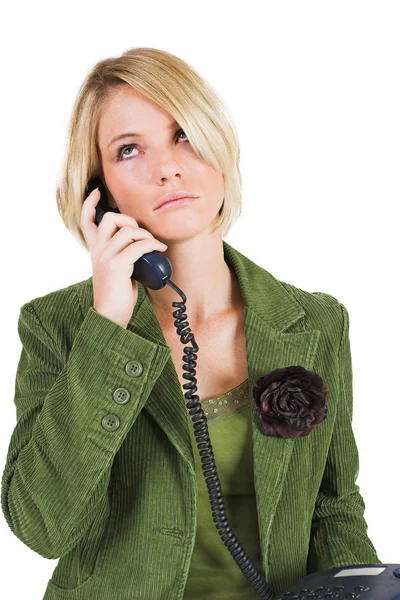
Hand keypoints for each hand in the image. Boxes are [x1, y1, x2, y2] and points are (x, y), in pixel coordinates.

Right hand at [80, 187, 167, 327]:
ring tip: (155, 245)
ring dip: (146, 235)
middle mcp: (98, 251)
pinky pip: (138, 246)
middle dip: (128, 219)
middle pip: (109, 219)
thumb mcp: (117, 270)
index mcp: (95, 251)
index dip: (90, 204)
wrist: (110, 316)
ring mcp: (106, 257)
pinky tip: (160, 250)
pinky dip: (152, 244)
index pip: (86, 221)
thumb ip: (122, 255)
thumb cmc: (117, 295)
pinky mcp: (118, 265)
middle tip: (141, 233)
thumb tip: (143, 246)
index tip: (97, 193)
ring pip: (127, 231)